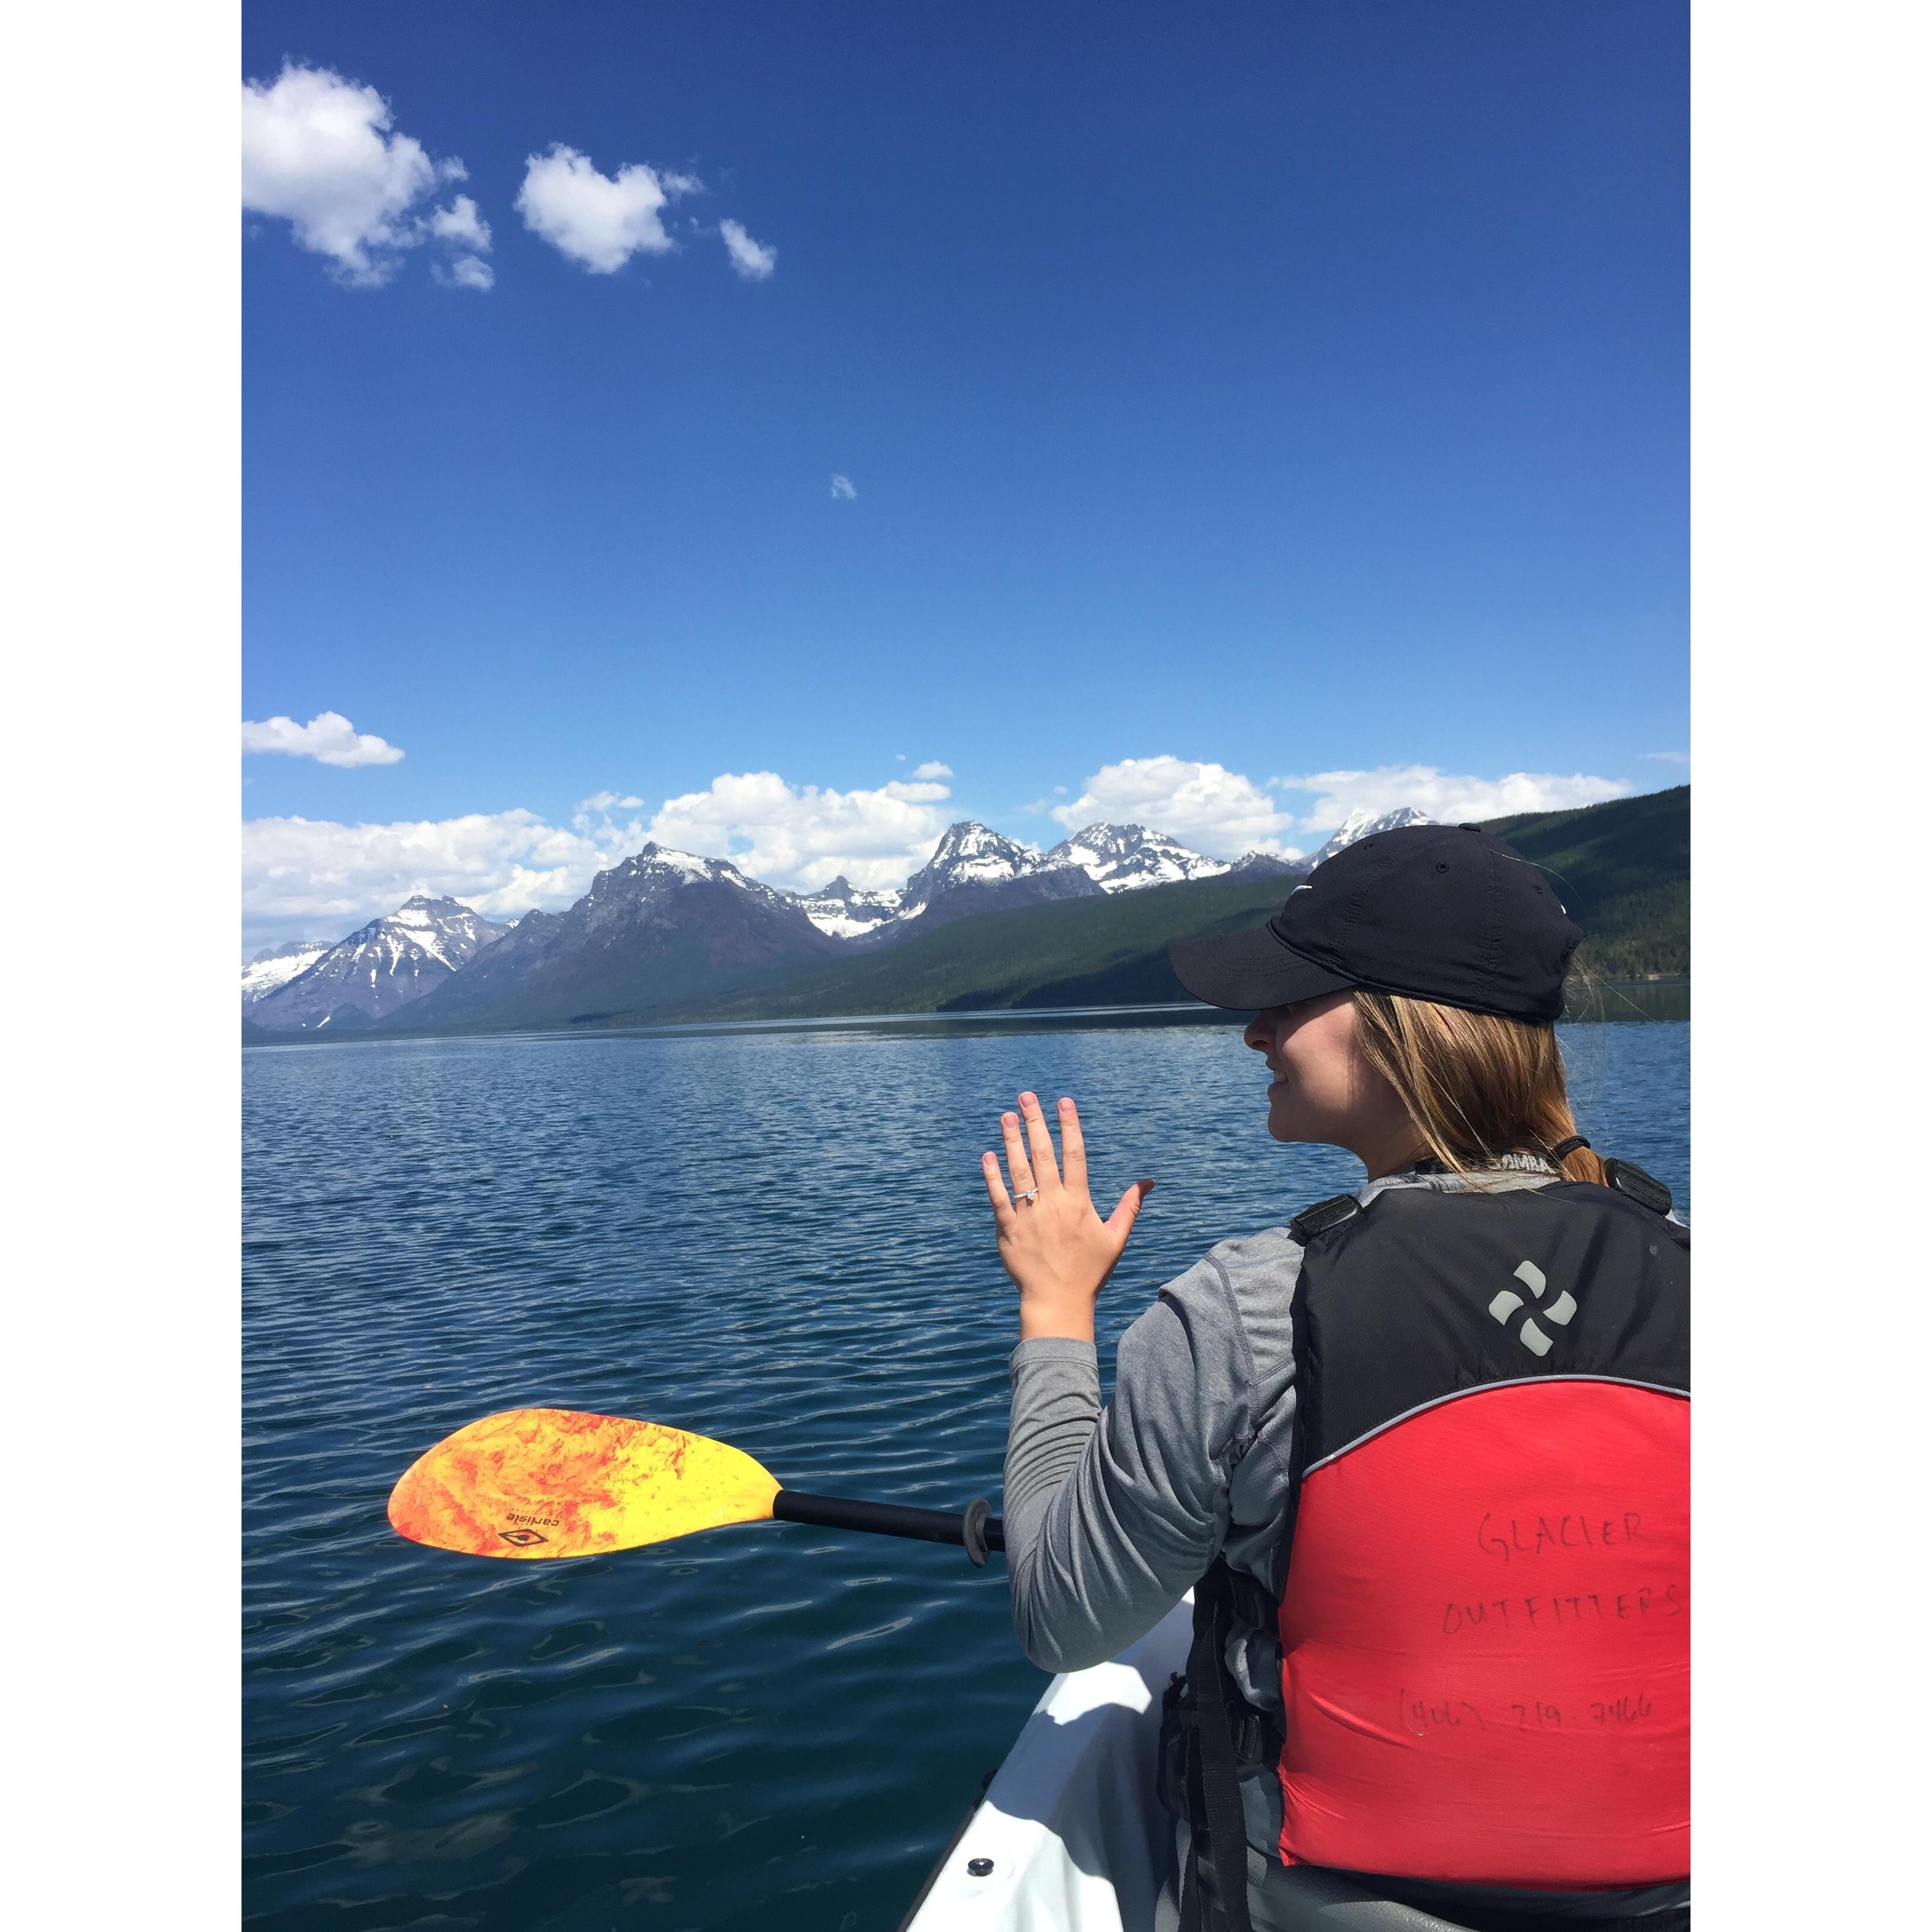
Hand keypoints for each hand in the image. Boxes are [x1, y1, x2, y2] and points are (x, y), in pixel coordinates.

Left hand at [981, 1091, 1153, 1341]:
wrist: (1058, 1301)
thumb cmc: (1089, 1270)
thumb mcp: (1115, 1238)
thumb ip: (1129, 1206)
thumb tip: (1148, 1182)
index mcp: (1078, 1202)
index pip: (1074, 1154)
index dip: (1069, 1125)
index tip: (1064, 1102)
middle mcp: (1053, 1203)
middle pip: (1043, 1154)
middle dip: (1035, 1122)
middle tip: (1026, 1096)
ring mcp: (1029, 1215)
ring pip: (1018, 1170)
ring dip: (1011, 1141)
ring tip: (1006, 1117)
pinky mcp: (1008, 1229)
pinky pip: (998, 1197)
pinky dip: (993, 1176)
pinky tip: (988, 1155)